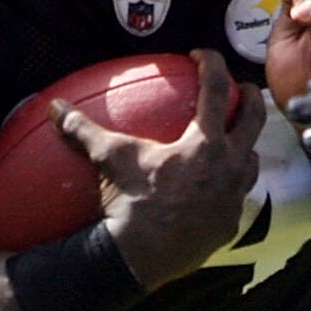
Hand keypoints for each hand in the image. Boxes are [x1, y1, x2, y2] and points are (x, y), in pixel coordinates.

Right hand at [50, 48, 261, 288]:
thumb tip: (57, 109)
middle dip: (252, 98)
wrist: (143, 255)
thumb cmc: (131, 202)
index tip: (203, 55)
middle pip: (253, 119)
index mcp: (204, 143)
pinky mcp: (230, 223)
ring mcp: (233, 196)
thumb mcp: (110, 159)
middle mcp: (228, 165)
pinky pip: (237, 199)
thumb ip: (85, 129)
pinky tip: (217, 190)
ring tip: (235, 141)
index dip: (213, 65)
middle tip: (244, 89)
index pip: (217, 89)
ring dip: (246, 146)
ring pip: (252, 161)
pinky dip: (230, 189)